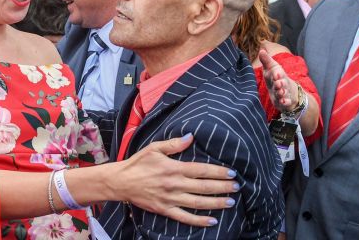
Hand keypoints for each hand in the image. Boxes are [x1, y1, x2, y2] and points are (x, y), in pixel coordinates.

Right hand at [114, 134, 238, 226]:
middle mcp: (174, 184)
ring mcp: (170, 199)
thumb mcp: (154, 148)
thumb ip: (174, 144)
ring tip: (230, 202)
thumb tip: (191, 136)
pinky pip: (185, 217)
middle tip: (237, 187)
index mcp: (174, 168)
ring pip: (198, 202)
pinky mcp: (165, 210)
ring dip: (216, 203)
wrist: (120, 182)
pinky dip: (199, 220)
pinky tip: (212, 221)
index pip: (202, 170)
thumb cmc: (138, 163)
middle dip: (223, 187)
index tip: (232, 173)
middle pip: (204, 187)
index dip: (218, 172)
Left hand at [259, 49, 297, 111]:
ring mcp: (285, 93)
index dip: (277, 74)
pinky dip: (285, 102)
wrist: (290, 91)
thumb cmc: (277, 78)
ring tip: (280, 92)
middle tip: (278, 83)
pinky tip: (283, 102)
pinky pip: (286, 102)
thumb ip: (266, 61)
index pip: (278, 73)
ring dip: (282, 92)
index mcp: (279, 75)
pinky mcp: (285, 102)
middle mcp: (283, 84)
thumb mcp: (272, 69)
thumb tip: (261, 50)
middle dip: (280, 83)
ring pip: (284, 93)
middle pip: (282, 83)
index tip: (275, 73)